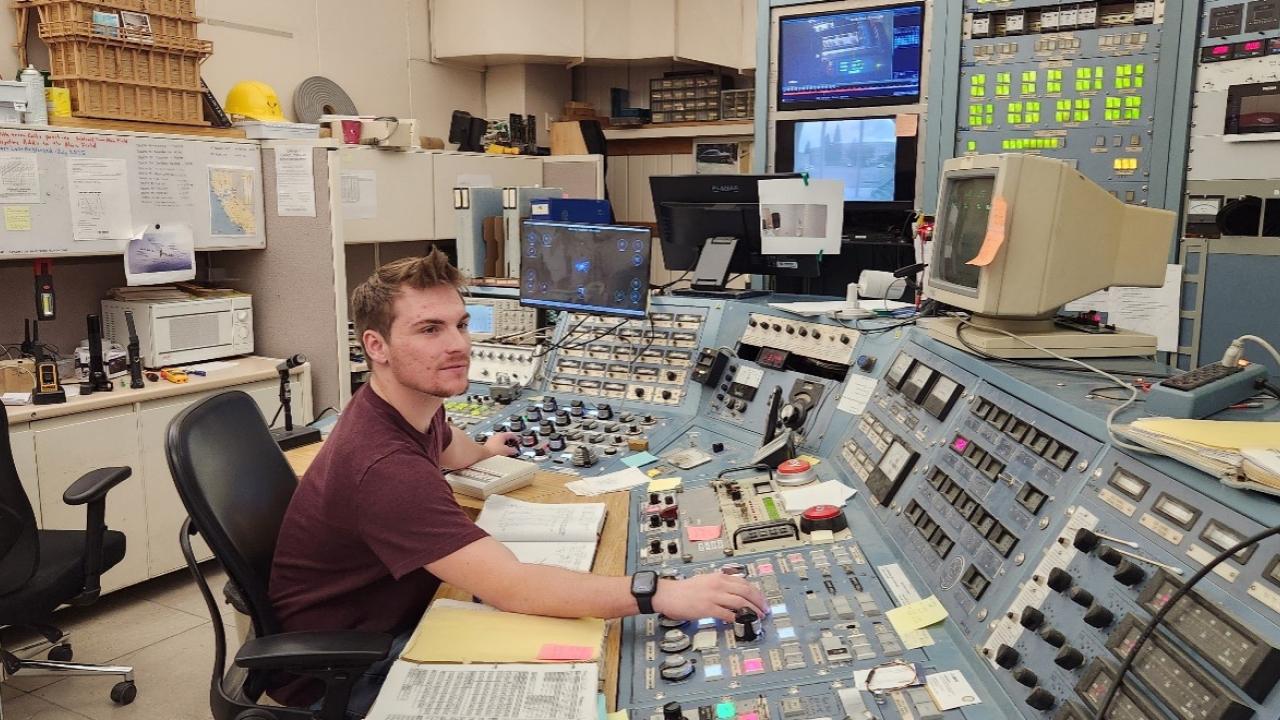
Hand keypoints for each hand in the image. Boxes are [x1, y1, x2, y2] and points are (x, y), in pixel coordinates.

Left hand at [484, 431, 519, 456]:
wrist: (484, 454)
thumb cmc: (494, 450)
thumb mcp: (507, 451)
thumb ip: (513, 450)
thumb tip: (515, 451)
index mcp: (502, 435)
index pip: (511, 434)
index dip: (516, 438)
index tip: (518, 441)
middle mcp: (496, 436)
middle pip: (505, 437)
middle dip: (510, 441)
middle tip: (513, 445)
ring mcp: (492, 440)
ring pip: (500, 441)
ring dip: (504, 444)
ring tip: (507, 449)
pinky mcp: (488, 445)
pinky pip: (496, 444)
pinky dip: (500, 447)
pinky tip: (500, 452)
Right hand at [651, 574, 766, 622]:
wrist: (668, 594)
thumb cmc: (684, 590)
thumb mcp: (706, 580)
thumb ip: (720, 584)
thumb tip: (735, 592)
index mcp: (719, 577)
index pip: (744, 583)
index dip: (756, 593)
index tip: (762, 600)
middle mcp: (718, 584)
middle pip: (746, 591)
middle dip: (758, 601)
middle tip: (765, 610)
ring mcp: (713, 596)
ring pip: (739, 602)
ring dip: (751, 610)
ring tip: (757, 617)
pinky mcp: (707, 607)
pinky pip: (726, 613)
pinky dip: (735, 618)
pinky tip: (740, 622)